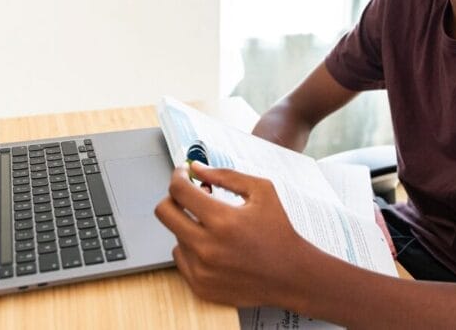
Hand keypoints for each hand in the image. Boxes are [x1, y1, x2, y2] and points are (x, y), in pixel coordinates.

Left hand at [154, 162, 308, 306]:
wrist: (291, 275)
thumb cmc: (278, 231)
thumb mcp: (261, 191)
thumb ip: (226, 176)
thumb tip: (196, 168)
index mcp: (223, 220)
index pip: (179, 190)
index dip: (178, 176)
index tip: (183, 173)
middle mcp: (207, 247)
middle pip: (164, 212)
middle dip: (173, 198)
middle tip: (188, 196)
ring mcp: (201, 269)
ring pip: (174, 235)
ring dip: (188, 225)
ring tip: (213, 226)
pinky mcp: (200, 286)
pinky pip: (180, 257)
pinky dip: (191, 248)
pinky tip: (212, 245)